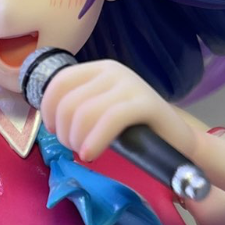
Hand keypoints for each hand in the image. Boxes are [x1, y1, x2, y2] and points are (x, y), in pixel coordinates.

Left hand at [39, 59, 195, 163]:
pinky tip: (91, 155)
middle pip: (68, 102)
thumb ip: (76, 110)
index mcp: (98, 69)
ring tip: (85, 153)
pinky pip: (109, 120)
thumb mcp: (98, 114)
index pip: (59, 83)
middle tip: (75, 148)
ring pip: (84, 113)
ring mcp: (130, 84)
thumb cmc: (133, 131)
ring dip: (77, 140)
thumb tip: (49, 121)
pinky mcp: (146, 102)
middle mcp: (113, 70)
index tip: (57, 132)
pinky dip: (94, 141)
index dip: (49, 112)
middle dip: (64, 133)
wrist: (176, 141)